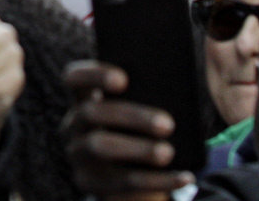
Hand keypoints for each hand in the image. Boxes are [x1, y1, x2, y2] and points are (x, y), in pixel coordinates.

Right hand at [63, 61, 193, 200]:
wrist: (124, 173)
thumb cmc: (135, 131)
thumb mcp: (131, 113)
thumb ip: (142, 97)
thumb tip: (175, 89)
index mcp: (83, 98)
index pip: (74, 78)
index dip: (93, 75)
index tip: (123, 79)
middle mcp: (74, 124)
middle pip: (92, 113)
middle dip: (130, 116)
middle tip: (167, 124)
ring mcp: (78, 155)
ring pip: (100, 147)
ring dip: (137, 149)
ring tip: (167, 153)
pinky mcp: (90, 182)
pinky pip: (124, 182)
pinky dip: (158, 180)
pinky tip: (184, 177)